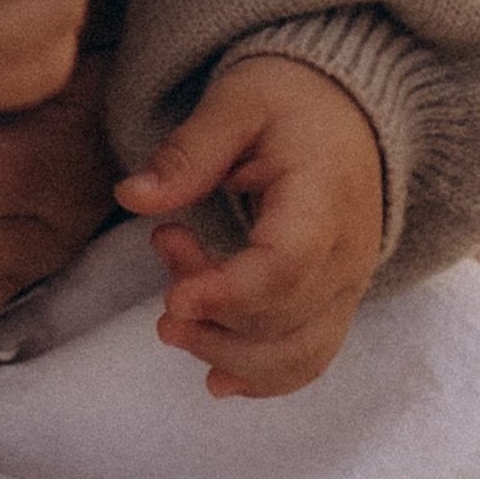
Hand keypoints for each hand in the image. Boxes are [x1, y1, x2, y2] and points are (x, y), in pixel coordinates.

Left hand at [116, 55, 385, 397]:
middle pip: (287, 321)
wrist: (349, 107)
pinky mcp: (336, 300)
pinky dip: (264, 377)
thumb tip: (130, 196)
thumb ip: (187, 153)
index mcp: (326, 198)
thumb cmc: (291, 98)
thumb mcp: (235, 103)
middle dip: (212, 317)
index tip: (173, 298)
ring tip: (173, 321)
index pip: (288, 268)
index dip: (228, 293)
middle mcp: (348, 254)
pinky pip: (310, 356)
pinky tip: (216, 380)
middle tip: (162, 253)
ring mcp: (348, 284)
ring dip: (228, 353)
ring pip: (300, 353)